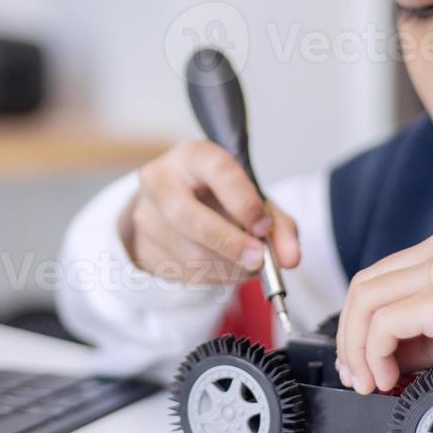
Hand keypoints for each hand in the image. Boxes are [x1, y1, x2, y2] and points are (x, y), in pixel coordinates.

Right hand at [120, 140, 300, 286]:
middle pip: (188, 217)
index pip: (217, 171)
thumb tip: (290, 258)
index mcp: (191, 156)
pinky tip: (227, 268)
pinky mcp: (143, 247)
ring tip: (250, 265)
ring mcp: (146, 215)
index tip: (263, 227)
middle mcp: (160, 180)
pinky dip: (215, 277)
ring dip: (228, 267)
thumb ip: (278, 224)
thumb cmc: (220, 196)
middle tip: (259, 259)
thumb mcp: (253, 198)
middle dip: (230, 243)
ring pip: (189, 253)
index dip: (243, 201)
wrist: (175, 205)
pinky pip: (185, 273)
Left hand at [335, 231, 432, 393]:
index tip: (358, 359)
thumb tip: (384, 362)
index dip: (358, 322)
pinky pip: (384, 323)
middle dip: (349, 336)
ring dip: (356, 348)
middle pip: (363, 287)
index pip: (378, 279)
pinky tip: (387, 377)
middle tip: (354, 375)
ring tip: (368, 382)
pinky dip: (374, 353)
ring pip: (365, 301)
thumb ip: (423, 336)